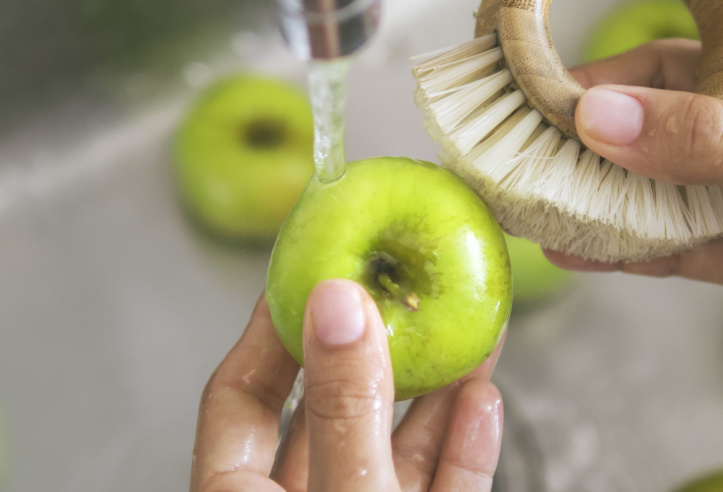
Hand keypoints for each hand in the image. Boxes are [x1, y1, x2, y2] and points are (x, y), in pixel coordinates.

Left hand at [190, 281, 503, 490]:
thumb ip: (342, 409)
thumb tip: (338, 303)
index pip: (241, 394)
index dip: (274, 326)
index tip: (311, 270)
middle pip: (326, 412)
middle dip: (373, 348)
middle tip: (398, 287)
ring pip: (389, 450)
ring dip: (433, 395)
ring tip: (466, 331)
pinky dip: (460, 451)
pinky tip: (482, 402)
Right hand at [552, 0, 722, 395]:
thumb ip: (712, 141)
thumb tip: (598, 123)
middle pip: (667, 67)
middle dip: (595, 80)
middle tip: (526, 99)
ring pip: (653, 156)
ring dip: (593, 168)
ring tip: (530, 173)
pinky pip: (666, 235)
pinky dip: (617, 241)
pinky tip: (571, 244)